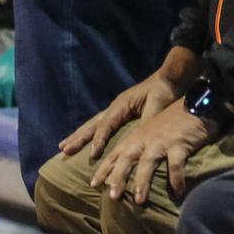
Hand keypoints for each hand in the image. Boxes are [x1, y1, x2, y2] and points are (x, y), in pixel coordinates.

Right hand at [58, 61, 190, 160]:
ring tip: (63, 146)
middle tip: (63, 150)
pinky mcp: (121, 112)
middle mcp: (115, 106)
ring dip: (79, 135)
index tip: (92, 155)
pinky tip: (85, 141)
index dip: (99, 140)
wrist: (170, 78)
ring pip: (93, 124)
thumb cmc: (165, 91)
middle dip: (78, 137)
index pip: (106, 125)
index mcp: (122, 104)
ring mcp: (117, 109)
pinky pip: (101, 125)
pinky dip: (91, 134)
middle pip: (93, 124)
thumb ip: (147, 120)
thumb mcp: (157, 105)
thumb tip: (138, 137)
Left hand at [90, 98, 214, 203]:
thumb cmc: (175, 121)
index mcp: (137, 136)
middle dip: (117, 177)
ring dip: (142, 181)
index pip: (116, 153)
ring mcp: (162, 140)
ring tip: (139, 200)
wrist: (197, 104)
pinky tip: (178, 193)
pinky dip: (176, 180)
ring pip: (148, 162)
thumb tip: (130, 171)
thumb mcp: (153, 132)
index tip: (93, 185)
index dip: (104, 169)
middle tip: (111, 197)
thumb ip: (141, 147)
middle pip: (127, 158)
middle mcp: (146, 138)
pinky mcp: (180, 143)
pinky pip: (176, 165)